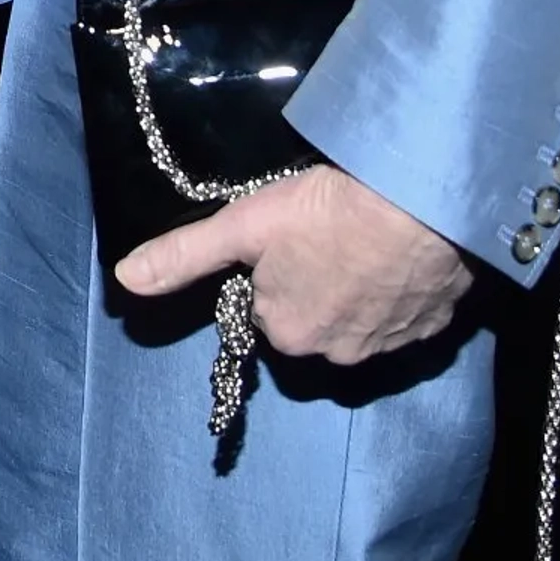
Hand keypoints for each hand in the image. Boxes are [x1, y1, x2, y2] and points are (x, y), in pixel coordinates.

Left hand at [116, 165, 473, 365]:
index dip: (275, 268)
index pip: (268, 303)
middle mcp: (336, 355)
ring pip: (361, 316)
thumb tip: (125, 280)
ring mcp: (390, 345)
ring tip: (367, 239)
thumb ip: (184, 255)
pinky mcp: (434, 329)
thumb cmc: (323, 211)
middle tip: (330, 234)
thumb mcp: (241, 225)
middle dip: (318, 282)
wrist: (417, 205)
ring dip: (361, 288)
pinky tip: (400, 254)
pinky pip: (407, 314)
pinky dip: (401, 291)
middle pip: (314, 314)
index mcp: (286, 334)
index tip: (292, 236)